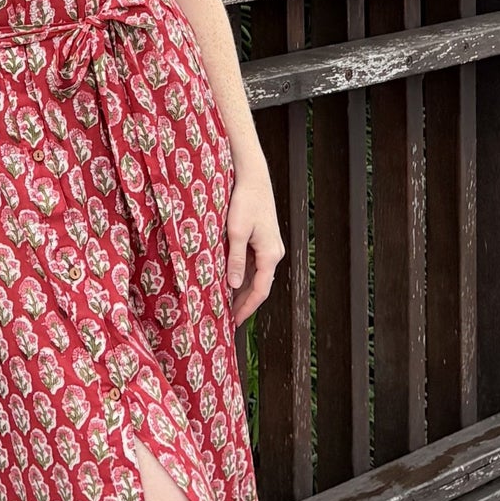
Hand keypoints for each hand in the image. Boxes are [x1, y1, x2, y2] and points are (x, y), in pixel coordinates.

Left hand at [225, 159, 283, 326]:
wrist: (253, 178)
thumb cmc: (244, 202)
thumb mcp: (236, 232)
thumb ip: (235, 260)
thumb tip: (235, 285)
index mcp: (270, 254)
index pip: (260, 290)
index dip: (247, 308)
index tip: (235, 322)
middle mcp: (273, 253)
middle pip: (259, 286)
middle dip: (244, 303)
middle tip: (227, 319)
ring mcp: (269, 247)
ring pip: (256, 276)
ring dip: (243, 291)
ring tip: (226, 305)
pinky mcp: (263, 240)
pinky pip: (254, 265)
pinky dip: (243, 276)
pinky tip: (229, 282)